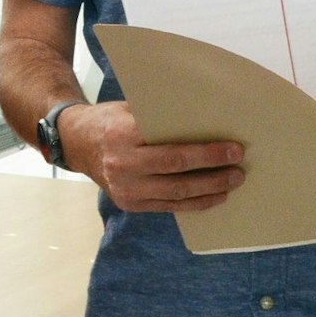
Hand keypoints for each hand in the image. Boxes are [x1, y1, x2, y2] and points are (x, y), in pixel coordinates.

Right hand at [60, 101, 245, 212]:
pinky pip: (168, 207)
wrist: (76, 144)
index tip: (233, 149)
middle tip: (239, 168)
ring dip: (209, 191)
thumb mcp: (130, 110)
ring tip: (233, 182)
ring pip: (176, 195)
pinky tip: (214, 196)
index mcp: (123, 137)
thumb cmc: (109, 121)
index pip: (172, 149)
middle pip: (177, 175)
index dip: (206, 152)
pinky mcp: (130, 205)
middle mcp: (122, 167)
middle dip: (213, 173)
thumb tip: (206, 121)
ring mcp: (125, 190)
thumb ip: (160, 119)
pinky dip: (194, 203)